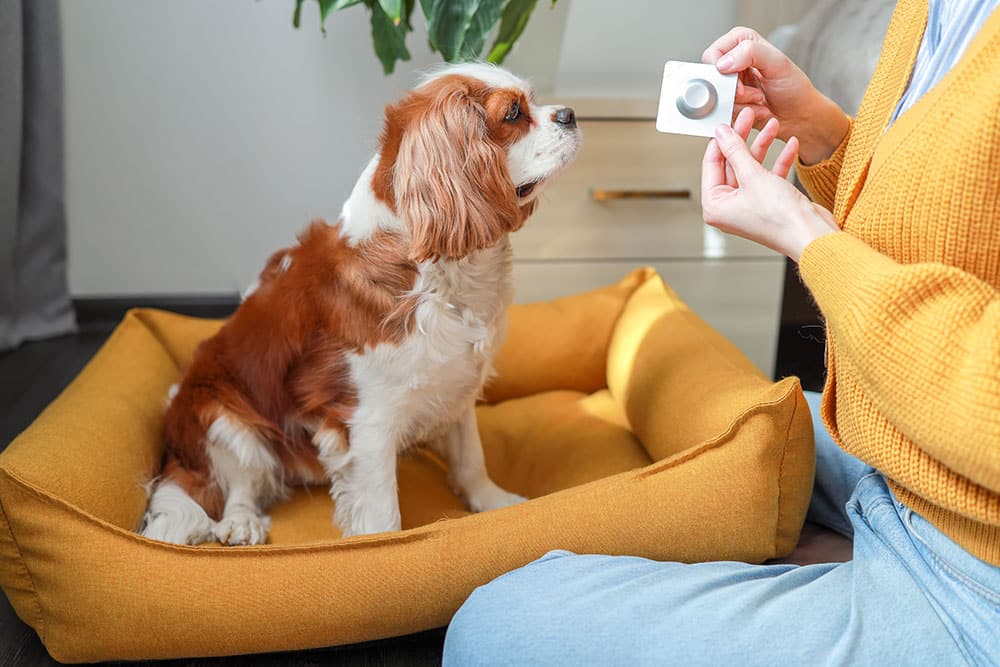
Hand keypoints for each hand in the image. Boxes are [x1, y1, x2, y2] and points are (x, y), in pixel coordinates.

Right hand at [702, 27, 849, 164]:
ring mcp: (729, 85)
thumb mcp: (778, 63)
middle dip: (735, 92)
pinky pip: (722, 113)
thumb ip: (751, 52)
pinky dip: (740, 115)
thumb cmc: (794, 88)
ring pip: (716, 99)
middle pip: (712, 80)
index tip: (739, 80)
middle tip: (754, 93)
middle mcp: (732, 61)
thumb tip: (723, 63)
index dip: (722, 71)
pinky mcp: (729, 104)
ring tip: (759, 100)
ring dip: (740, 105)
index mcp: (740, 42)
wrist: (799, 115)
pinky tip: (756, 110)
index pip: (712, 55)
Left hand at [702, 108, 837, 261]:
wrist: (811, 236)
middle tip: (750, 116)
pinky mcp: (768, 202)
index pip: (711, 164)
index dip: (720, 140)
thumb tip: (721, 133)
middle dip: (744, 139)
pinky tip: (791, 144)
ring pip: (752, 167)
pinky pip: (768, 176)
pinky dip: (779, 161)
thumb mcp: (753, 176)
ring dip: (764, 146)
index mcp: (714, 206)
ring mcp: (749, 205)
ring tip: (774, 125)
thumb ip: (735, 151)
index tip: (728, 120)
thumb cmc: (780, 218)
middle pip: (732, 164)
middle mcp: (729, 207)